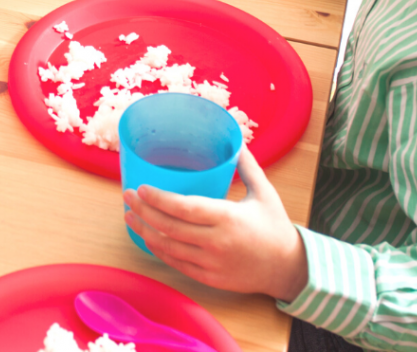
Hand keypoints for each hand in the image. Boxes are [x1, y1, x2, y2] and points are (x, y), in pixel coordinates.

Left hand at [124, 146, 307, 301]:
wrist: (290, 269)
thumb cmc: (276, 227)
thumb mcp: (264, 192)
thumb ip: (247, 165)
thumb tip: (236, 138)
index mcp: (227, 218)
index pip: (184, 209)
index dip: (158, 199)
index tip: (140, 188)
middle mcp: (216, 242)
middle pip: (169, 227)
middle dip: (143, 211)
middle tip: (126, 196)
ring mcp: (211, 264)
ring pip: (168, 248)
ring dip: (144, 231)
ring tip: (129, 216)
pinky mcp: (210, 278)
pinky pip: (177, 265)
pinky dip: (159, 251)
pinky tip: (148, 237)